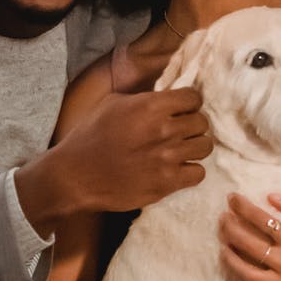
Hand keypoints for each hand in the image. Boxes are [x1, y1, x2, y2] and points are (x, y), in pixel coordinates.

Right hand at [52, 88, 211, 214]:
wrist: (76, 175)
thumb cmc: (90, 136)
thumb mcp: (112, 102)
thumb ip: (143, 98)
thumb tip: (165, 96)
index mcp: (151, 106)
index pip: (193, 98)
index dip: (188, 103)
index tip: (181, 110)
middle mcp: (164, 130)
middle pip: (202, 122)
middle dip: (192, 124)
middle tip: (179, 131)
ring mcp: (167, 158)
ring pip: (205, 147)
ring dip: (194, 147)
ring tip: (181, 149)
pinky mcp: (167, 183)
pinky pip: (198, 173)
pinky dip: (191, 171)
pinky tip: (177, 168)